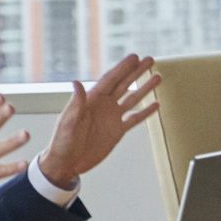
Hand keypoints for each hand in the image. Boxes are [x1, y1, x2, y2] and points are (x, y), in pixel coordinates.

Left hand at [35, 53, 161, 189]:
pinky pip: (135, 118)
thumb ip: (76, 103)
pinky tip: (155, 104)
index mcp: (91, 100)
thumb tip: (76, 82)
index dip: (122, 68)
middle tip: (149, 59)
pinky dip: (146, 112)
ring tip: (157, 77)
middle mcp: (103, 105)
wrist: (67, 163)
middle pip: (124, 84)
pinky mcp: (117, 131)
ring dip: (144, 88)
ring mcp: (112, 118)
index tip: (134, 57)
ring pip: (132, 98)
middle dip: (136, 71)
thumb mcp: (68, 122)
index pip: (110, 79)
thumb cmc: (62, 142)